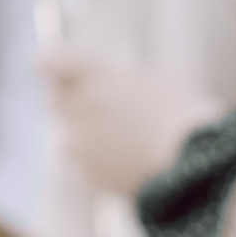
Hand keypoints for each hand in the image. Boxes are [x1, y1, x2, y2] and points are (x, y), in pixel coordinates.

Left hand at [41, 51, 228, 195]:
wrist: (193, 167)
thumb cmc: (184, 113)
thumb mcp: (160, 76)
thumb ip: (126, 74)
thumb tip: (117, 73)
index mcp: (94, 73)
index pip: (54, 62)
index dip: (51, 64)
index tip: (43, 66)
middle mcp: (79, 105)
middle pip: (56, 101)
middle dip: (69, 101)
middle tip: (92, 105)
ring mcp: (80, 143)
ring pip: (70, 136)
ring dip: (86, 134)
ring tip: (122, 138)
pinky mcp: (88, 174)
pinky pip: (86, 163)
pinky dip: (99, 161)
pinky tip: (128, 161)